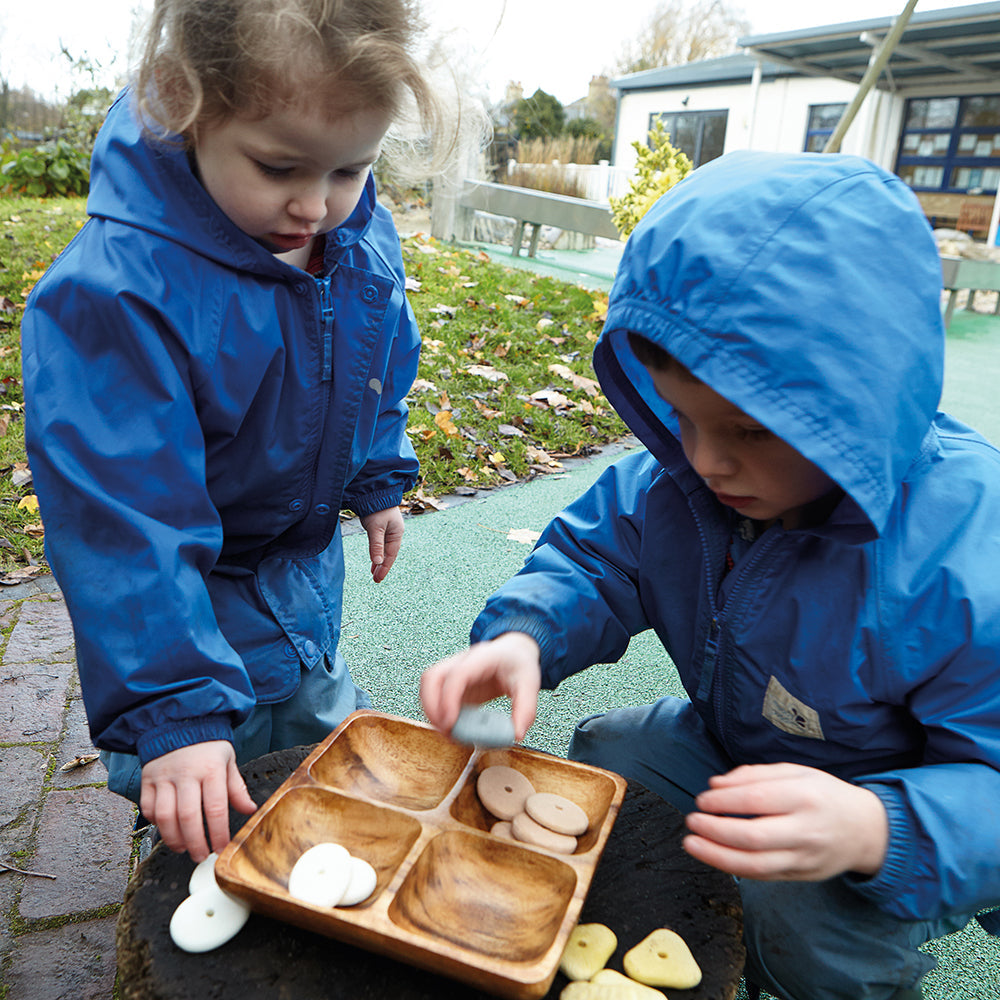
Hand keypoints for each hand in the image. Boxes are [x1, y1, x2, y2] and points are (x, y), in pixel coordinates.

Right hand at [139, 741, 257, 861]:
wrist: (181, 722)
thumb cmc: (208, 745)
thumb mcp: (228, 761)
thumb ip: (237, 788)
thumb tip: (250, 810)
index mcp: (211, 769)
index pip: (215, 808)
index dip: (218, 833)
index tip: (220, 848)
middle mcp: (186, 773)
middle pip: (188, 817)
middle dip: (195, 842)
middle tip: (201, 855)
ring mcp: (164, 776)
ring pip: (165, 816)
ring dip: (173, 839)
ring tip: (183, 848)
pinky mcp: (148, 779)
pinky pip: (148, 808)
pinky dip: (156, 824)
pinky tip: (167, 829)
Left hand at [360, 507, 403, 581]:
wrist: (375, 491)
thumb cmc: (377, 508)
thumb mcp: (376, 528)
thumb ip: (376, 545)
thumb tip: (378, 562)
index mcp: (397, 534)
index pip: (391, 555)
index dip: (385, 568)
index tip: (378, 579)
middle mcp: (394, 533)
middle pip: (389, 554)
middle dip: (382, 567)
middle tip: (376, 579)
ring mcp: (389, 530)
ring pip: (385, 549)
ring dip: (379, 560)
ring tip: (374, 572)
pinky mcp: (382, 527)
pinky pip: (381, 544)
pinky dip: (377, 552)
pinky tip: (374, 557)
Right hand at [420, 632, 541, 741]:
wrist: (513, 652)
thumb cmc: (519, 664)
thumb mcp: (530, 685)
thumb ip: (525, 710)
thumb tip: (516, 735)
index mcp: (483, 657)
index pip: (458, 674)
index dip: (449, 699)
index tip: (450, 723)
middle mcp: (463, 660)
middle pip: (432, 677)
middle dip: (431, 706)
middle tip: (444, 730)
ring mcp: (453, 670)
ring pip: (428, 684)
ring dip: (430, 710)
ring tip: (447, 732)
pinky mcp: (451, 683)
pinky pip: (434, 694)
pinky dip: (436, 711)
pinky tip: (450, 727)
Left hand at [682, 762, 887, 880]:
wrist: (866, 831)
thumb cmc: (825, 795)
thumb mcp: (796, 772)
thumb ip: (755, 775)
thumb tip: (716, 784)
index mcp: (804, 796)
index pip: (756, 800)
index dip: (723, 801)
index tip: (702, 799)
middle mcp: (805, 830)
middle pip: (753, 836)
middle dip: (715, 830)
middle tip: (692, 821)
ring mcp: (804, 858)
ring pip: (756, 865)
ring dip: (717, 856)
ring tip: (691, 844)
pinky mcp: (801, 876)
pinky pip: (763, 876)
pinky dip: (734, 868)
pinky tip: (714, 856)